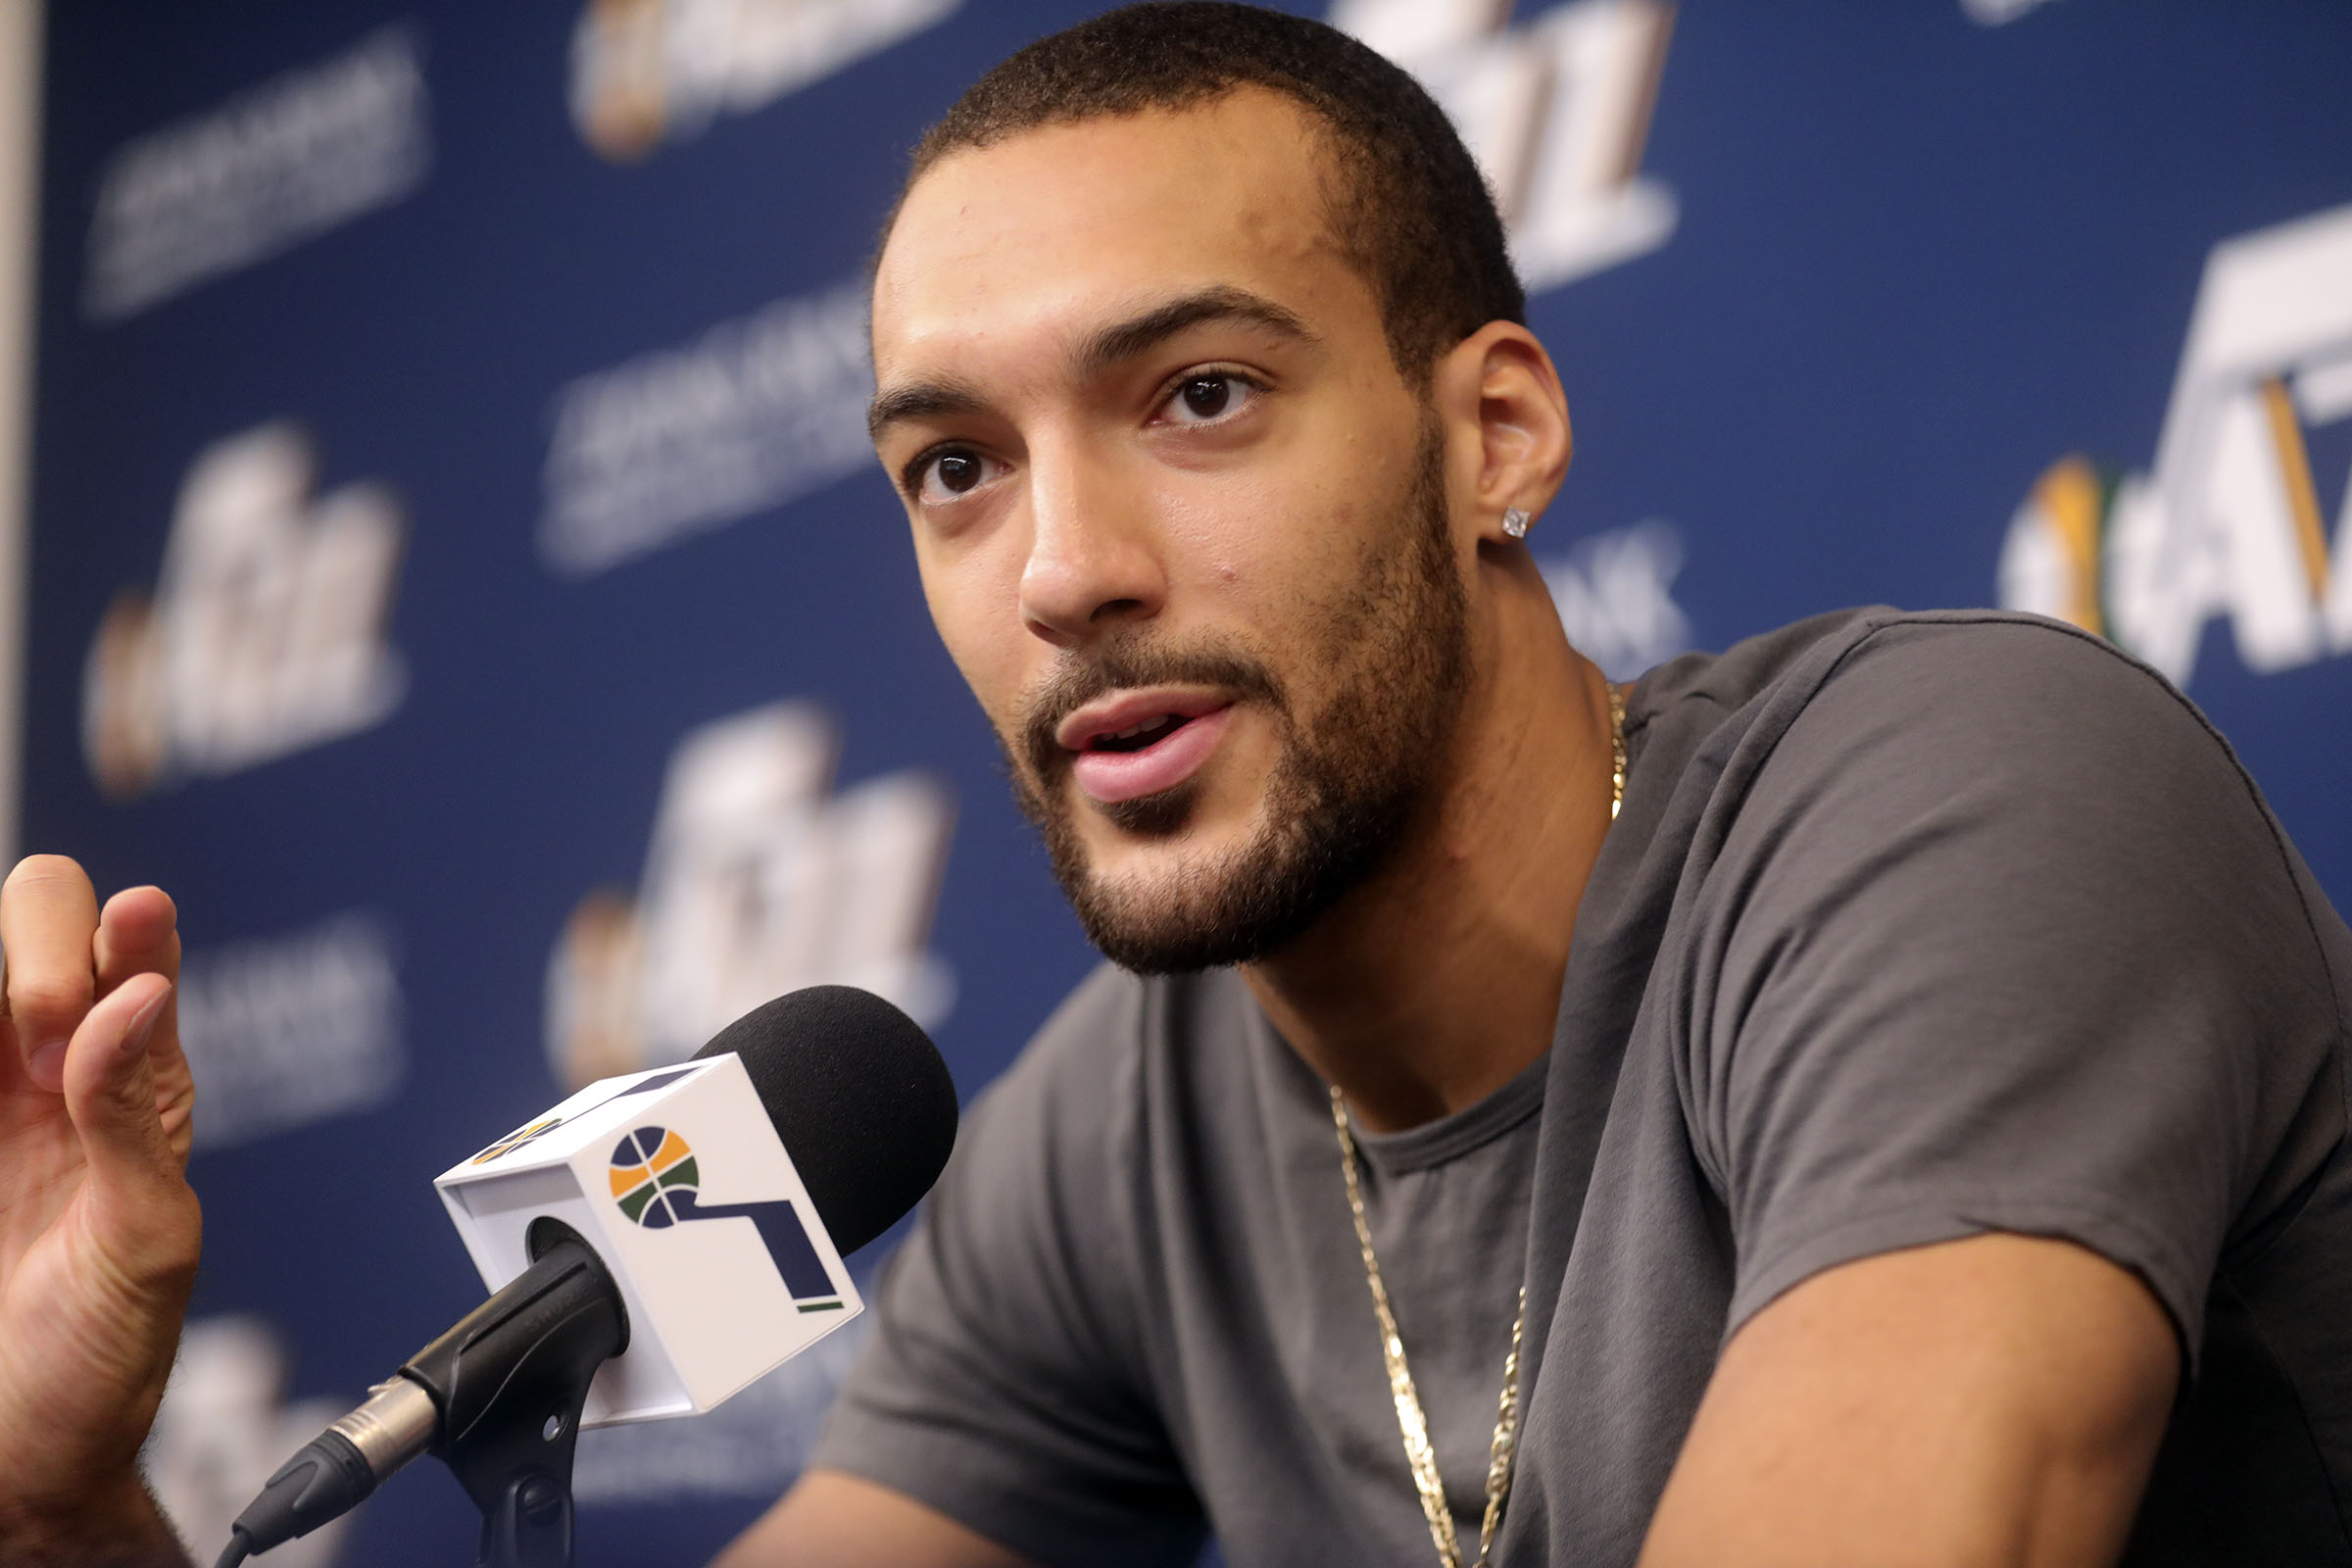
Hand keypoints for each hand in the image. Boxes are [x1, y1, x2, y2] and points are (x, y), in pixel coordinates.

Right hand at [0, 856, 199, 1563]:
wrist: (23, 1457)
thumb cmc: (102, 1361)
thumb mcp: (145, 1241)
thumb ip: (135, 1116)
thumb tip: (139, 997)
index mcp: (130, 1080)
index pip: (129, 936)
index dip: (121, 925)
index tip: (129, 943)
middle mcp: (41, 1069)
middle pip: (31, 911)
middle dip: (39, 949)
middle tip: (44, 1043)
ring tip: (17, 1069)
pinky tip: (0, 1081)